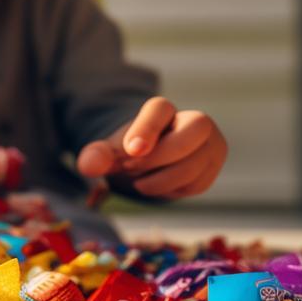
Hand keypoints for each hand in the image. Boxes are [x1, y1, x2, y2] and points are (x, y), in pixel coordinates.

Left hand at [76, 96, 226, 199]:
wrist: (148, 165)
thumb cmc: (128, 154)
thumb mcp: (108, 154)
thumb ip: (97, 156)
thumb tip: (88, 166)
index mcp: (163, 109)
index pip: (160, 110)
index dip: (146, 129)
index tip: (130, 151)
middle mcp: (195, 121)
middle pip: (190, 134)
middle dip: (159, 158)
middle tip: (131, 170)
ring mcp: (210, 144)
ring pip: (191, 167)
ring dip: (160, 181)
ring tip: (140, 180)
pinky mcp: (213, 168)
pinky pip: (195, 185)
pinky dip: (172, 191)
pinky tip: (160, 184)